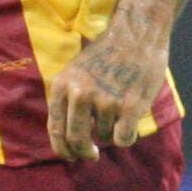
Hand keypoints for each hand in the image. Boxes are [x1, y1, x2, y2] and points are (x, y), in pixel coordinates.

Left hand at [45, 14, 167, 161]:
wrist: (136, 34)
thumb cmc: (107, 54)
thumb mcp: (75, 72)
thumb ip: (68, 100)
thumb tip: (68, 138)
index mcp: (63, 85)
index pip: (55, 129)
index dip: (63, 149)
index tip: (72, 156)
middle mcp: (80, 94)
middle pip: (76, 140)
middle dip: (84, 152)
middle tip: (92, 154)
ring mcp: (105, 101)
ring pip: (105, 137)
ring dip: (112, 131)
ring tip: (120, 108)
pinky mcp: (129, 106)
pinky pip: (124, 138)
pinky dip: (127, 136)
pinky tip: (131, 124)